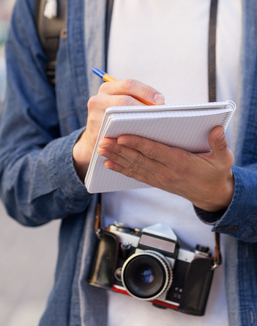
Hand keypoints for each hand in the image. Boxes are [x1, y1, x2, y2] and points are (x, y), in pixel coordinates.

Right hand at [73, 79, 163, 179]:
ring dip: (139, 123)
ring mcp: (94, 118)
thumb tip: (160, 103)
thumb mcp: (122, 104)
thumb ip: (137, 100)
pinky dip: (132, 138)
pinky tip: (145, 140)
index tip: (161, 101)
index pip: (129, 84)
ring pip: (120, 119)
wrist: (95, 139)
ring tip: (154, 127)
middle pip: (124, 101)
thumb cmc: (117, 119)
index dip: (147, 91)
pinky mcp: (96, 136)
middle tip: (160, 116)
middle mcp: (97, 100)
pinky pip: (117, 137)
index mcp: (107, 89)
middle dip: (144, 108)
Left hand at [97, 126, 233, 211]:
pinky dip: (122, 169)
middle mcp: (166, 172)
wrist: (212, 196)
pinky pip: (136, 175)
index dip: (138, 144)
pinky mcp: (157, 182)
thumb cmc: (216, 174)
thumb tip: (216, 130)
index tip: (122, 137)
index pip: (155, 151)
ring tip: (101, 150)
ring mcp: (160, 179)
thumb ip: (220, 144)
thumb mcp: (223, 159)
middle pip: (139, 159)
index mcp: (180, 163)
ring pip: (134, 167)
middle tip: (103, 141)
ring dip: (116, 158)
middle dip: (119, 150)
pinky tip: (110, 164)